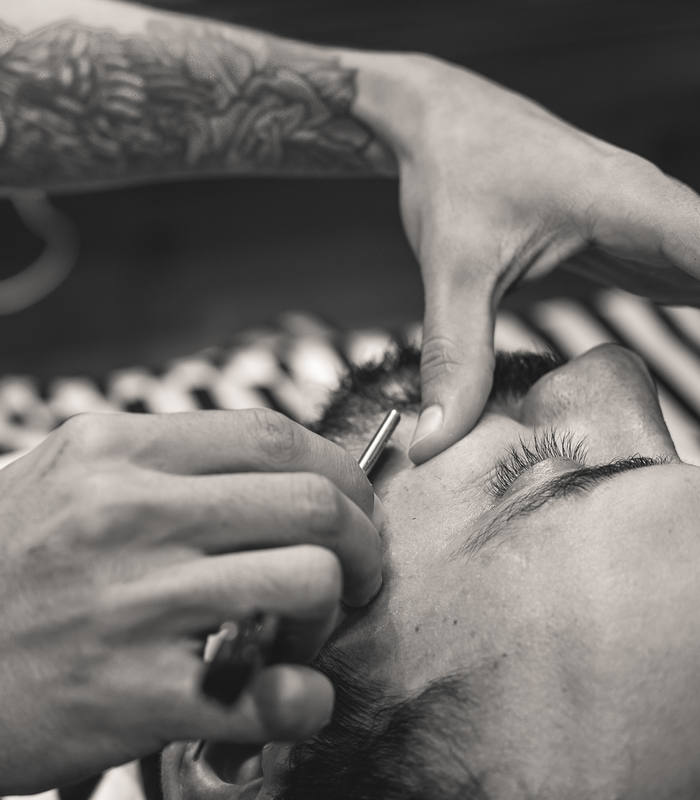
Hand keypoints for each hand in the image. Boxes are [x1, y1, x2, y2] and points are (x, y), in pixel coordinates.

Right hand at [0, 410, 381, 798]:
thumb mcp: (36, 488)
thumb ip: (133, 471)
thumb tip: (238, 477)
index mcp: (103, 451)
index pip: (269, 433)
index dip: (337, 470)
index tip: (346, 508)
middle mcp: (123, 512)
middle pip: (312, 499)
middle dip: (362, 542)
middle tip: (352, 580)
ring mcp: (132, 602)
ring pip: (311, 581)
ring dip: (331, 619)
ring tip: (297, 641)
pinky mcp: (133, 694)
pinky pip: (274, 693)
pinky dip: (301, 701)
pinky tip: (277, 701)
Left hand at [380, 57, 699, 462]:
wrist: (439, 122)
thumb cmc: (453, 172)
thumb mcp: (452, 270)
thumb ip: (456, 355)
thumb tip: (437, 442)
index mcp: (633, 204)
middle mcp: (657, 210)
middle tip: (699, 394)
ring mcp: (650, 224)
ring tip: (694, 388)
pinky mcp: (632, 240)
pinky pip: (687, 277)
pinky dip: (696, 308)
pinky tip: (694, 357)